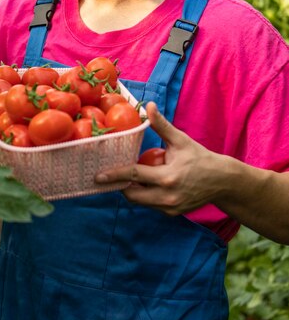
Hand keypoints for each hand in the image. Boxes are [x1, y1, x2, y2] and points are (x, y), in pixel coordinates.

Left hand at [95, 102, 222, 214]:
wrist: (222, 181)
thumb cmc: (200, 158)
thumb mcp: (180, 140)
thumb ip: (161, 125)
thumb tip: (148, 106)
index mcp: (167, 177)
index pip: (133, 175)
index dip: (114, 175)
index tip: (98, 176)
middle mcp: (166, 196)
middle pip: (132, 195)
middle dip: (120, 185)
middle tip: (112, 175)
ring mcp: (170, 208)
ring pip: (140, 202)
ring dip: (132, 191)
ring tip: (131, 177)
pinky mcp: (173, 213)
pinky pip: (151, 205)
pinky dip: (145, 196)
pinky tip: (147, 184)